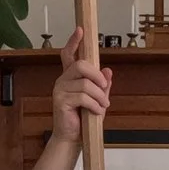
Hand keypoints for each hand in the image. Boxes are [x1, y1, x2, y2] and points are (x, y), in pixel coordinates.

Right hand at [50, 27, 111, 145]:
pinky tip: (97, 112)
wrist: (72, 139)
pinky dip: (95, 105)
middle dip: (97, 75)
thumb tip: (109, 71)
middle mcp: (63, 80)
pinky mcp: (60, 101)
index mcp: (70, 77)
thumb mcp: (97, 99)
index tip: (80, 30)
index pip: (69, 54)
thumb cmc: (83, 119)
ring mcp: (60, 90)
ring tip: (102, 106)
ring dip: (99, 96)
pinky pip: (83, 97)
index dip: (74, 42)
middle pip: (81, 65)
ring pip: (86, 84)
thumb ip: (102, 85)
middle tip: (104, 87)